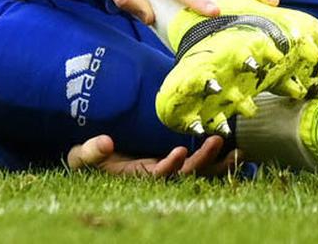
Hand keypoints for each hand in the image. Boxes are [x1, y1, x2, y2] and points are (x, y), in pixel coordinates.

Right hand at [66, 134, 239, 177]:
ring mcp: (168, 166)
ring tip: (236, 147)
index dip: (170, 166)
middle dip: (203, 160)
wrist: (94, 155)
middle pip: (186, 173)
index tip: (179, 151)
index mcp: (138, 175)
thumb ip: (91, 151)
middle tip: (217, 142)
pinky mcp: (174, 158)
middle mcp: (158, 174)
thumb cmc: (89, 158)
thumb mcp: (81, 155)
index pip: (158, 174)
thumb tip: (106, 143)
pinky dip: (216, 154)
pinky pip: (199, 159)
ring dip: (217, 160)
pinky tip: (231, 144)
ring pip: (198, 169)